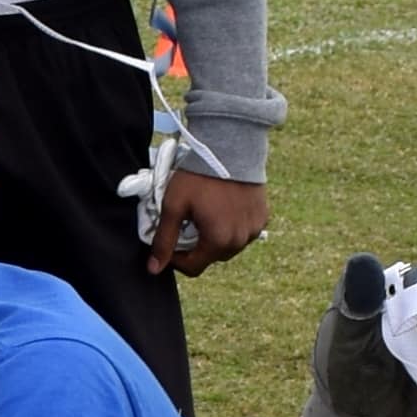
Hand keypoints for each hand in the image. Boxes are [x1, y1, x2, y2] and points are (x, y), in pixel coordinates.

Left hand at [152, 167, 266, 279]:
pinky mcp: (263, 217)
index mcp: (218, 241)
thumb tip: (154, 269)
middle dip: (196, 246)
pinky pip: (244, 232)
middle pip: (211, 257)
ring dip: (215, 238)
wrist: (231, 147)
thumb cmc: (199, 176)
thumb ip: (164, 240)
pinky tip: (223, 209)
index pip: (193, 268)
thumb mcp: (174, 206)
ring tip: (205, 215)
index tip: (170, 242)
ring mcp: (254, 230)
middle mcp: (240, 241)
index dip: (176, 259)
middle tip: (187, 224)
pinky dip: (232, 227)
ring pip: (229, 246)